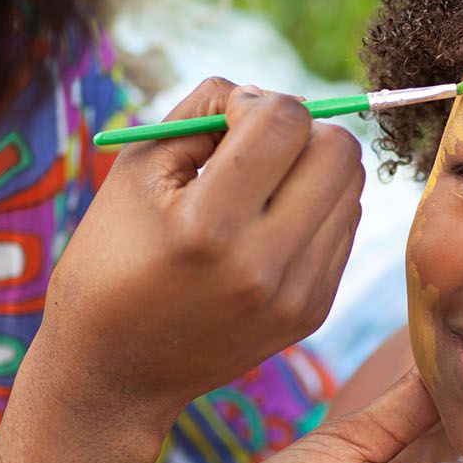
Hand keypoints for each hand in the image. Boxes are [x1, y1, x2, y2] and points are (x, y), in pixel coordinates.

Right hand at [39, 77, 362, 415]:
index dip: (257, 102)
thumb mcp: (136, 169)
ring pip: (350, 189)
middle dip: (301, 130)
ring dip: (311, 170)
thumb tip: (265, 93)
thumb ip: (204, 110)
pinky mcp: (311, 312)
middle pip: (338, 151)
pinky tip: (265, 226)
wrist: (114, 369)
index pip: (285, 121)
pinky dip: (312, 211)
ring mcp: (294, 294)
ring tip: (258, 190)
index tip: (225, 121)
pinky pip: (342, 230)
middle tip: (256, 147)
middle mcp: (262, 265)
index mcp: (209, 225)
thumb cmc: (112, 256)